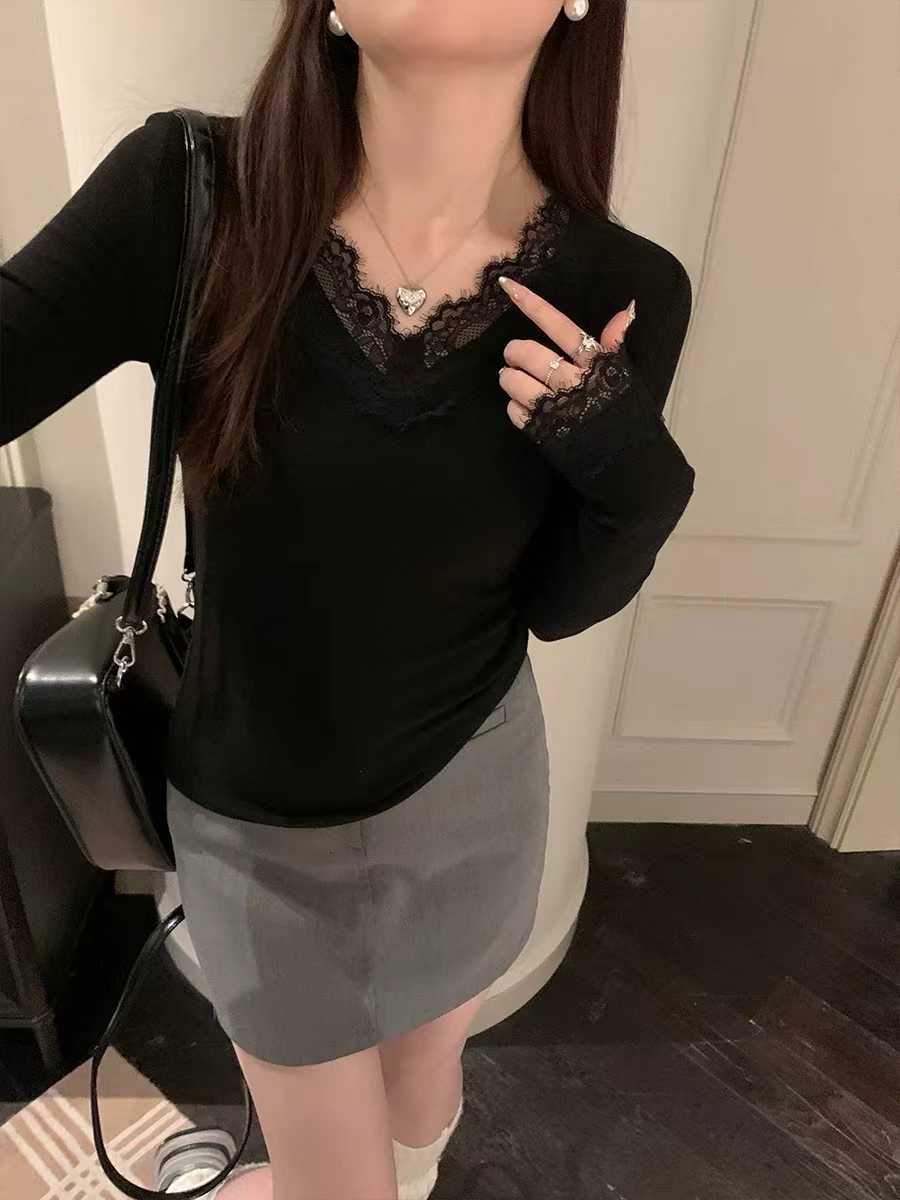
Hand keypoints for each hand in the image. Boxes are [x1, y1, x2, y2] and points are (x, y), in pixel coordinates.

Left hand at [497, 275, 636, 430]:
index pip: (559, 325)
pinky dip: (513, 406)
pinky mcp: (542, 430)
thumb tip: (627, 308)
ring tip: (513, 380)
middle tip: (514, 358)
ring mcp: (556, 406)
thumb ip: (614, 344)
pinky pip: (513, 410)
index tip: (507, 286)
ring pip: (514, 380)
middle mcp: (574, 380)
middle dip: (514, 353)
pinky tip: (524, 408)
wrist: (630, 465)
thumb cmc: (628, 418)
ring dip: (508, 378)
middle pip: (528, 353)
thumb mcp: (625, 377)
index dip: (532, 304)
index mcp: (595, 362)